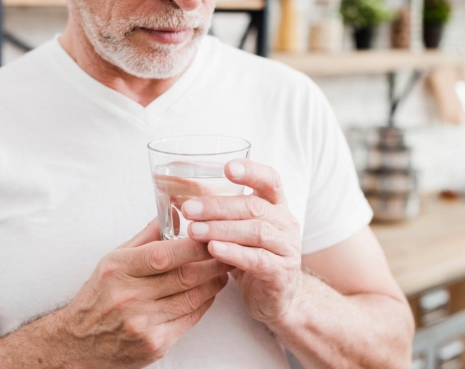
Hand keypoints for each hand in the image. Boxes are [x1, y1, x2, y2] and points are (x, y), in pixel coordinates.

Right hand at [59, 220, 230, 367]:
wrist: (78, 342)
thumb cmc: (98, 296)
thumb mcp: (113, 259)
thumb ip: (146, 237)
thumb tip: (174, 212)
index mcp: (119, 270)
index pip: (163, 254)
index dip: (194, 245)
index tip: (212, 235)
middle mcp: (130, 297)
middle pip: (184, 276)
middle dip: (213, 261)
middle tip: (228, 250)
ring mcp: (143, 323)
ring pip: (192, 298)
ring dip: (213, 282)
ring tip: (223, 269)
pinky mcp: (155, 344)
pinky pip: (190, 319)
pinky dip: (204, 302)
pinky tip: (209, 291)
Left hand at [181, 160, 301, 325]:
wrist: (274, 297)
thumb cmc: (250, 256)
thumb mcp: (236, 229)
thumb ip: (217, 211)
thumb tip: (177, 191)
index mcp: (276, 206)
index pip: (270, 180)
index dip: (251, 172)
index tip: (227, 167)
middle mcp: (286, 223)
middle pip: (254, 207)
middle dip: (219, 206)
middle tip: (189, 209)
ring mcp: (287, 249)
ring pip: (256, 232)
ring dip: (222, 229)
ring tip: (194, 231)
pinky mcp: (282, 274)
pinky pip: (258, 260)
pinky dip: (234, 254)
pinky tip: (214, 250)